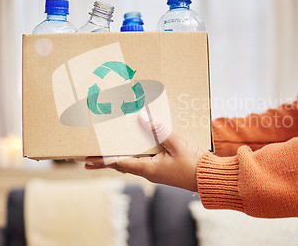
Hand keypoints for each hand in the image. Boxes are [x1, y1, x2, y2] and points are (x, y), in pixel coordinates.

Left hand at [85, 110, 205, 191]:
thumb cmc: (194, 164)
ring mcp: (156, 172)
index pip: (119, 163)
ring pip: (132, 164)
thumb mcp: (176, 144)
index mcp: (148, 169)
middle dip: (106, 162)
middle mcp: (149, 172)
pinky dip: (133, 156)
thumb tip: (142, 118)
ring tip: (107, 154)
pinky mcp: (164, 169)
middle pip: (122, 165)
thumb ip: (159, 130)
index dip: (103, 160)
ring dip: (118, 159)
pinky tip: (134, 150)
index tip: (88, 159)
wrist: (209, 178)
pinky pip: (144, 162)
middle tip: (89, 159)